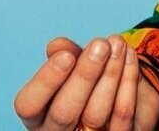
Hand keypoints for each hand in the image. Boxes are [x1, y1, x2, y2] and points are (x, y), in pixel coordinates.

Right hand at [13, 34, 158, 130]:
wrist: (124, 95)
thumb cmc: (90, 80)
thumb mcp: (76, 66)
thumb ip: (66, 55)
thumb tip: (56, 45)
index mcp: (38, 115)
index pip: (28, 105)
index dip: (46, 81)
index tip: (66, 56)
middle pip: (63, 113)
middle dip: (84, 75)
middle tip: (100, 45)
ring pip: (95, 113)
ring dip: (110, 73)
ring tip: (118, 44)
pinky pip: (122, 115)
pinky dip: (128, 82)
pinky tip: (130, 57)